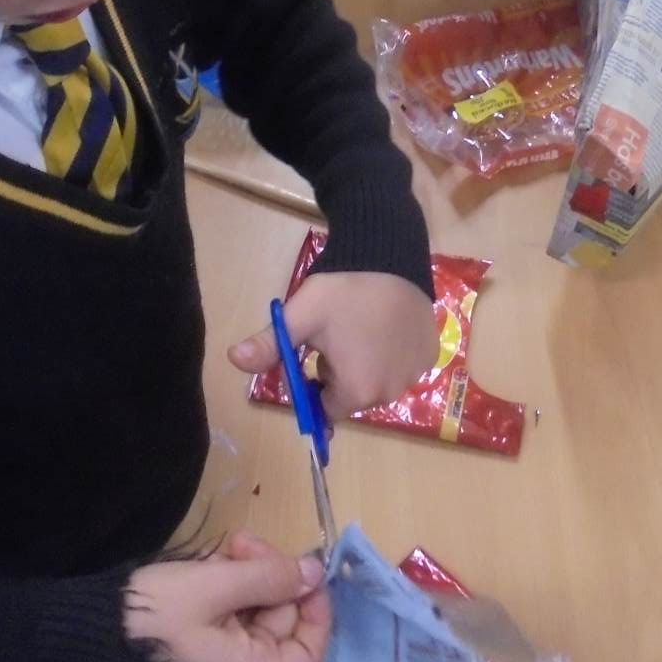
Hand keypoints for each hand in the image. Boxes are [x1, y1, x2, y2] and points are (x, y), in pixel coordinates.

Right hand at [123, 538, 328, 661]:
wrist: (90, 636)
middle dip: (270, 576)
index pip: (308, 653)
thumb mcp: (214, 587)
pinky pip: (230, 618)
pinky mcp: (200, 648)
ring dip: (247, 576)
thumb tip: (315, 573)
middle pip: (280, 624)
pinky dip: (227, 588)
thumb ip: (269, 578)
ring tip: (224, 550)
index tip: (304, 569)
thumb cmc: (155, 617)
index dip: (315, 610)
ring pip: (255, 614)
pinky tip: (211, 565)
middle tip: (244, 543)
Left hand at [229, 270, 438, 418]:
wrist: (389, 254)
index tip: (313, 354)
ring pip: (378, 380)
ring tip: (361, 325)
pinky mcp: (429, 354)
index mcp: (358, 391)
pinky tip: (385, 323)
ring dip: (366, 362)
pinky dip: (392, 351)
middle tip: (336, 335)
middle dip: (340, 373)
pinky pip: (402, 364)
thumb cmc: (342, 290)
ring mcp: (415, 373)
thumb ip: (269, 345)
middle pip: (353, 396)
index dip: (314, 383)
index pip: (326, 408)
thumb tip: (232, 359)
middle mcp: (391, 391)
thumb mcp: (300, 316)